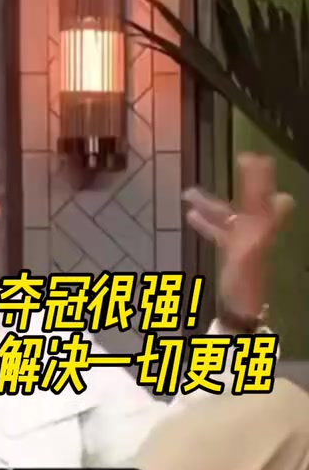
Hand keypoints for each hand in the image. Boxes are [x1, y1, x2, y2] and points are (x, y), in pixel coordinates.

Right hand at [182, 153, 292, 322]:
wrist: (240, 311)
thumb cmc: (245, 282)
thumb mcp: (254, 249)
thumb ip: (264, 223)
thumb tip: (282, 196)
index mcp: (262, 227)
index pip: (263, 195)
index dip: (261, 177)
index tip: (252, 158)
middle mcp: (256, 230)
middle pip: (250, 200)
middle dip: (243, 182)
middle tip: (241, 160)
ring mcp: (243, 241)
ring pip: (228, 215)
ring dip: (210, 203)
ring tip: (187, 192)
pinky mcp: (231, 252)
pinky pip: (219, 232)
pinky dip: (207, 223)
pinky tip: (190, 216)